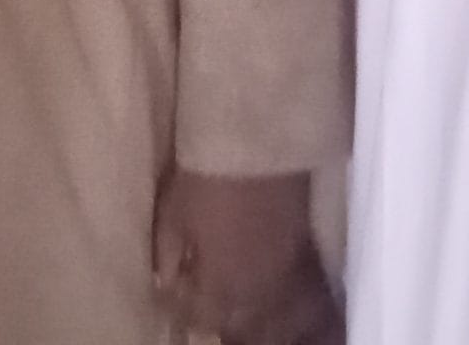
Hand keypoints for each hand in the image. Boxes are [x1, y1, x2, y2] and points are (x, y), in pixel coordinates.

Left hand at [153, 169, 341, 344]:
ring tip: (237, 310)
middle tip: (203, 306)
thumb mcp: (174, 213)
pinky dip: (283, 302)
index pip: (201, 317)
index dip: (182, 306)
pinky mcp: (304, 253)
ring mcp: (285, 275)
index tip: (171, 292)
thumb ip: (169, 253)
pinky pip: (295, 294)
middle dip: (220, 322)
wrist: (258, 142)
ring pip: (273, 319)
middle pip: (240, 327)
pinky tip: (271, 295)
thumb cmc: (207, 177)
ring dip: (253, 321)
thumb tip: (165, 279)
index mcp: (221, 284)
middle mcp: (256, 291)